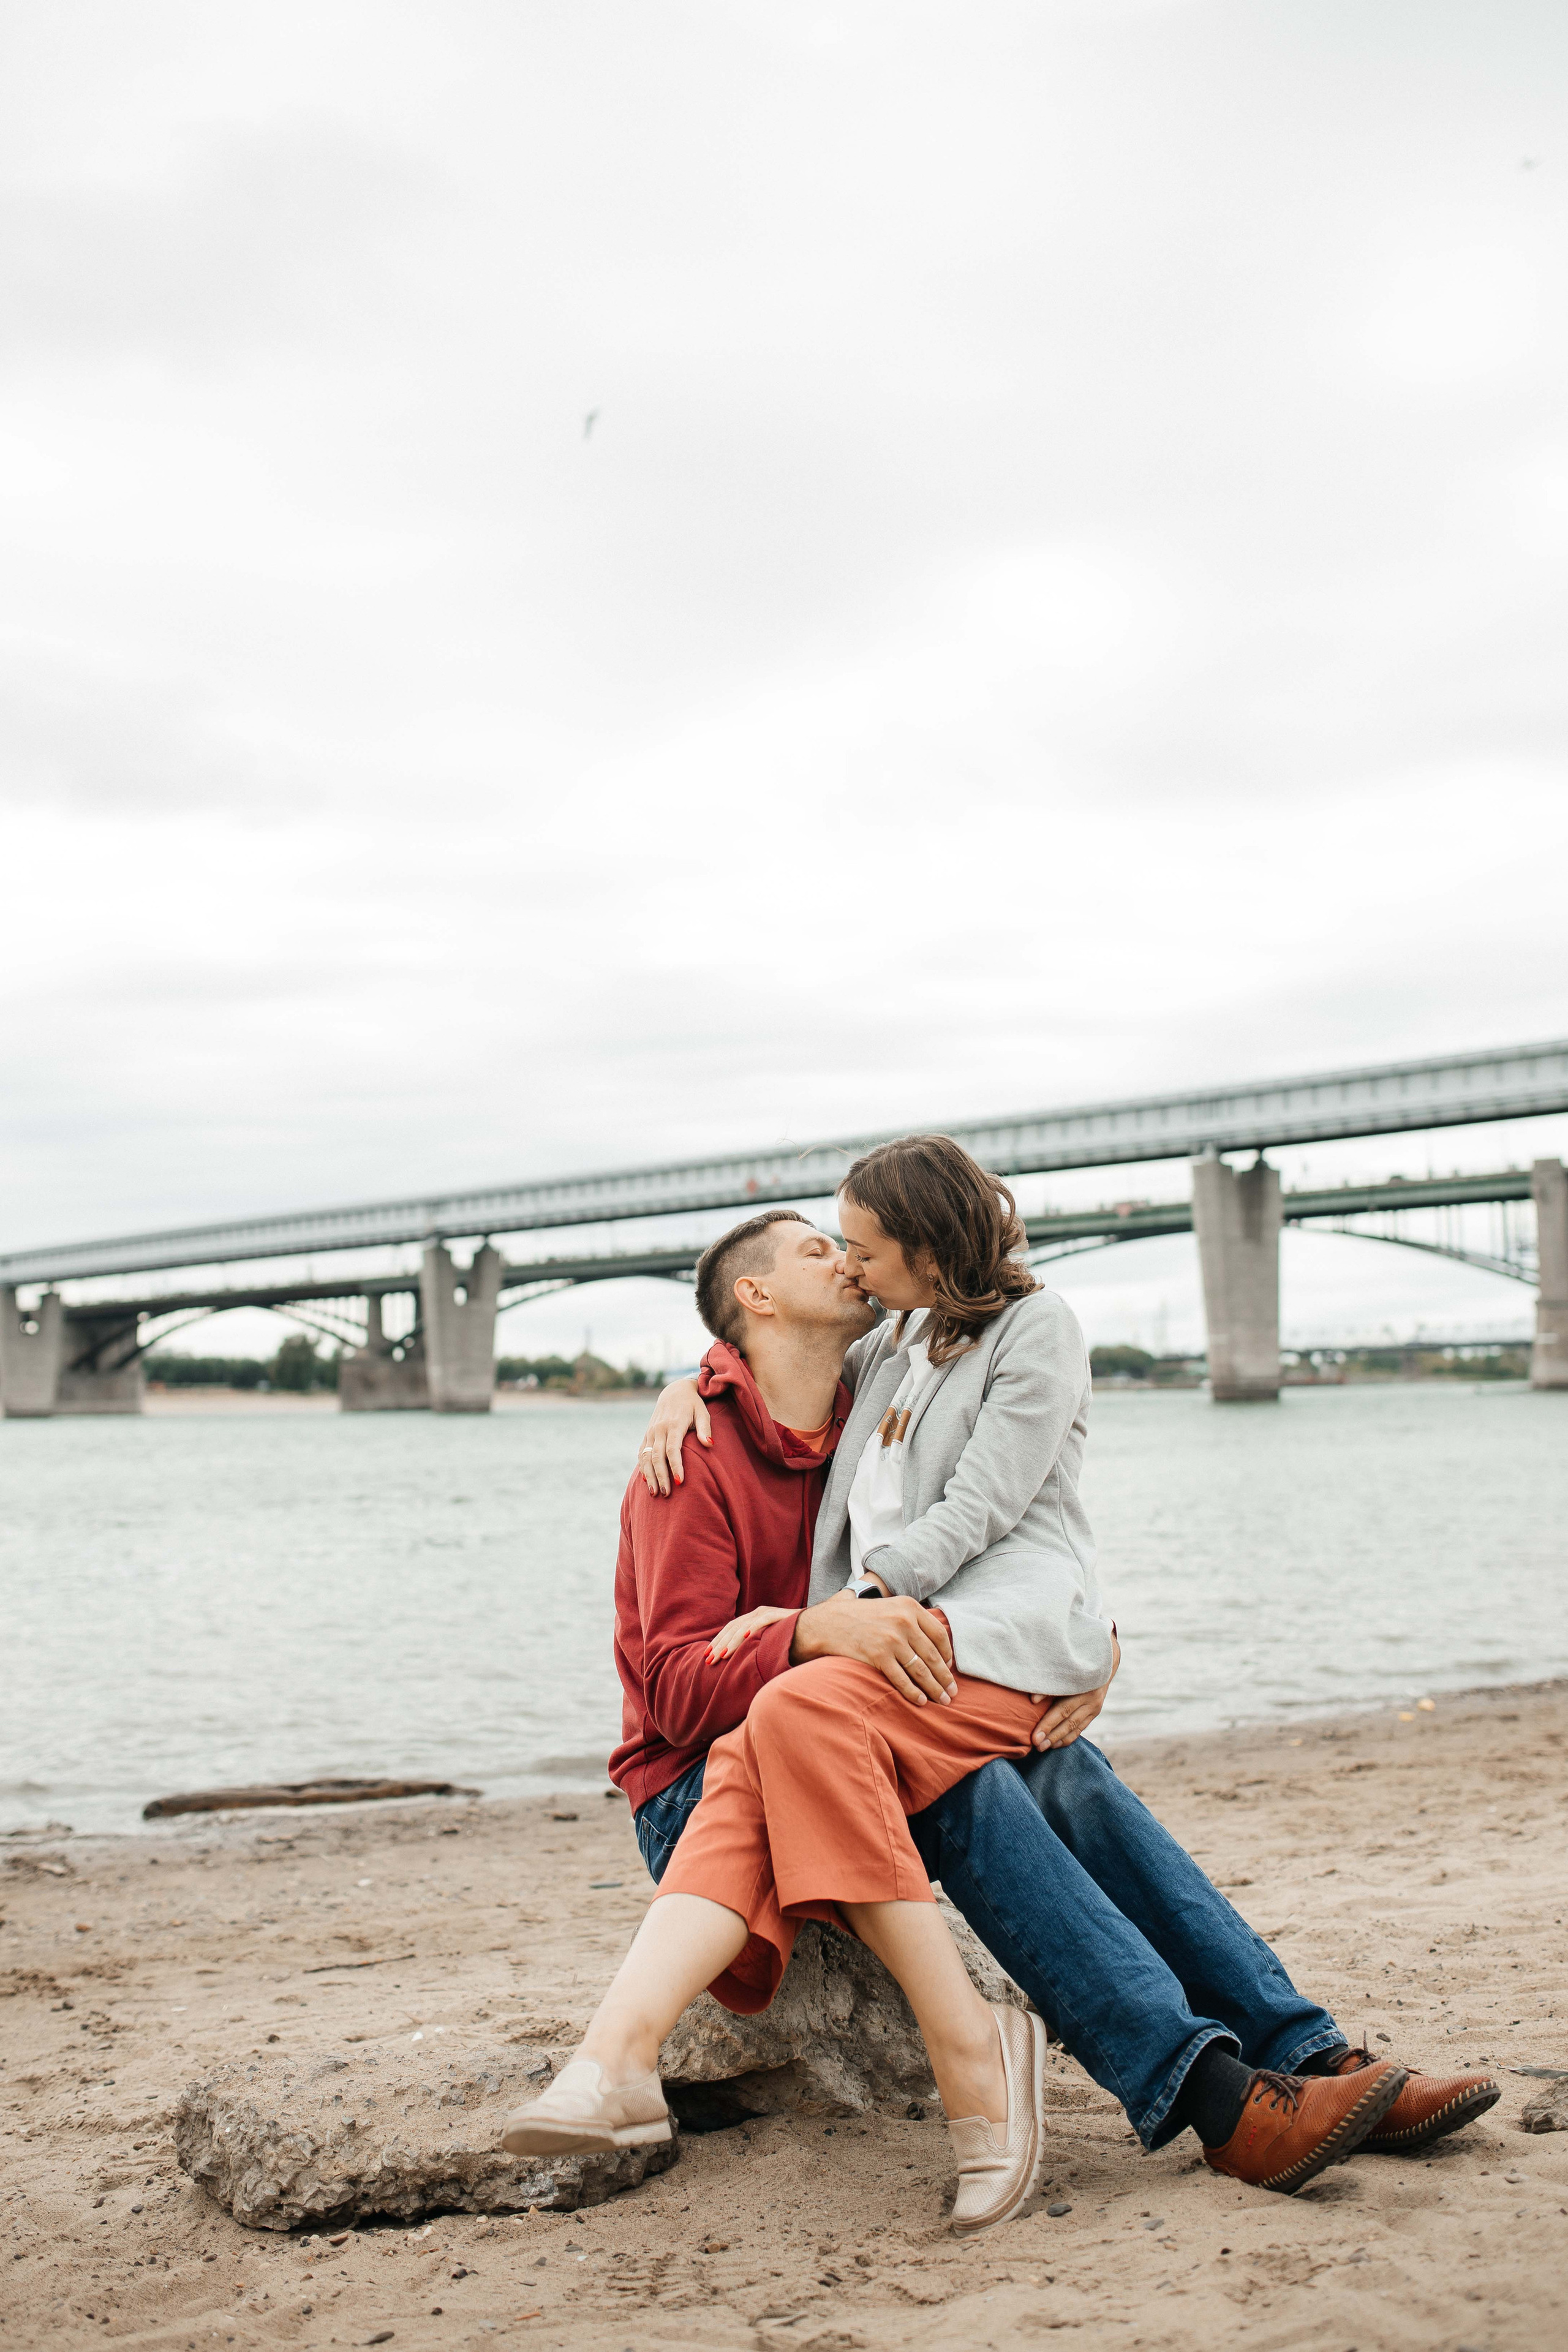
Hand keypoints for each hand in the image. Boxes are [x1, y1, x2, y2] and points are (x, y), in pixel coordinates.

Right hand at [637, 1378, 710, 1494]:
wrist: (675, 1391)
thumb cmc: (694, 1404)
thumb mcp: (703, 1412)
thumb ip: (705, 1429)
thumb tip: (709, 1444)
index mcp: (674, 1424)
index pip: (672, 1449)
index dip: (675, 1466)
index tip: (680, 1482)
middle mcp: (659, 1429)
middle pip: (657, 1457)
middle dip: (661, 1477)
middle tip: (667, 1494)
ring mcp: (651, 1432)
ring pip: (646, 1457)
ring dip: (650, 1476)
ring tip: (655, 1493)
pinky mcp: (647, 1434)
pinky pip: (641, 1453)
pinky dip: (643, 1468)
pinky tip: (647, 1481)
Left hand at [707, 1605, 795, 1662]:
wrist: (815, 1626)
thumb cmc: (791, 1637)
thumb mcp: (768, 1642)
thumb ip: (755, 1646)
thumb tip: (738, 1661)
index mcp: (753, 1618)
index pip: (730, 1629)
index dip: (718, 1641)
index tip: (707, 1655)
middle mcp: (758, 1613)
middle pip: (733, 1628)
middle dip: (719, 1645)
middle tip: (709, 1659)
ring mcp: (768, 1612)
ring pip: (744, 1626)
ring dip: (731, 1641)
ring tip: (722, 1654)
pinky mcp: (779, 1614)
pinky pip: (762, 1620)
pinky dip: (752, 1628)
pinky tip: (744, 1637)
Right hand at [791, 1592, 956, 1707]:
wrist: (827, 1623)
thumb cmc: (859, 1617)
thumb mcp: (889, 1607)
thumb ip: (911, 1619)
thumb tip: (936, 1641)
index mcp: (909, 1607)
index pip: (939, 1634)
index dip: (947, 1655)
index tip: (948, 1668)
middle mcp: (903, 1621)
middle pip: (933, 1655)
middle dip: (944, 1677)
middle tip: (952, 1692)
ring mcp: (891, 1639)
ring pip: (921, 1670)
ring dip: (934, 1688)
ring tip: (942, 1700)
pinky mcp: (878, 1656)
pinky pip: (901, 1679)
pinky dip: (913, 1693)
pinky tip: (920, 1701)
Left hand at [1028, 1632, 1119, 1750]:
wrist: (1102, 1661)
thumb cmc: (1074, 1664)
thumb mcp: (1063, 1670)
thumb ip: (1048, 1685)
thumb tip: (1032, 1700)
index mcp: (1083, 1687)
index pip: (1062, 1710)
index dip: (1048, 1724)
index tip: (1034, 1737)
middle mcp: (1091, 1699)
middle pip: (1068, 1722)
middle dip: (1051, 1735)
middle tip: (1036, 1746)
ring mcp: (1094, 1707)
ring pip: (1075, 1727)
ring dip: (1058, 1739)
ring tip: (1043, 1748)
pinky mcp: (1094, 1712)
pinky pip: (1081, 1728)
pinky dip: (1068, 1737)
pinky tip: (1056, 1744)